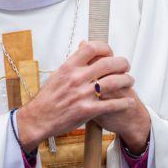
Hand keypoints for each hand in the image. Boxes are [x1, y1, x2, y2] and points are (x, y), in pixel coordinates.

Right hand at [16, 41, 148, 151]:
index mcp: (68, 67)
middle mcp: (76, 78)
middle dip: (122, 63)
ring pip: (114, 82)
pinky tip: (129, 102)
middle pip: (108, 63)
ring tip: (129, 81)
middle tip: (125, 66)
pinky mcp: (87, 110)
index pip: (91, 48)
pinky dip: (124, 103)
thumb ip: (72, 64)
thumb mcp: (56, 75)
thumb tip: (83, 49)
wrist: (38, 119)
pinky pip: (112, 104)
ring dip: (127, 80)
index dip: (105, 48)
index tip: (110, 53)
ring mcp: (82, 94)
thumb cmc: (46, 99)